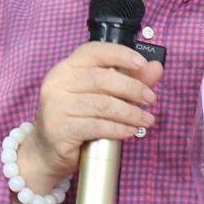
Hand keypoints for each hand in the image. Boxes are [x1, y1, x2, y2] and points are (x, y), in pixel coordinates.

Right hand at [17, 42, 163, 189]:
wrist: (47, 152)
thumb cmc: (76, 119)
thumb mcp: (101, 96)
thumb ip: (128, 80)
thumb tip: (156, 68)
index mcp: (66, 68)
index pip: (93, 51)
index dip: (120, 54)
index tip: (142, 64)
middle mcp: (57, 83)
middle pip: (102, 78)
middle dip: (132, 88)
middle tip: (150, 99)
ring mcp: (55, 106)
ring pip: (102, 104)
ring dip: (130, 112)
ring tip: (146, 120)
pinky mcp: (59, 129)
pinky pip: (96, 126)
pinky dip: (118, 129)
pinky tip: (130, 132)